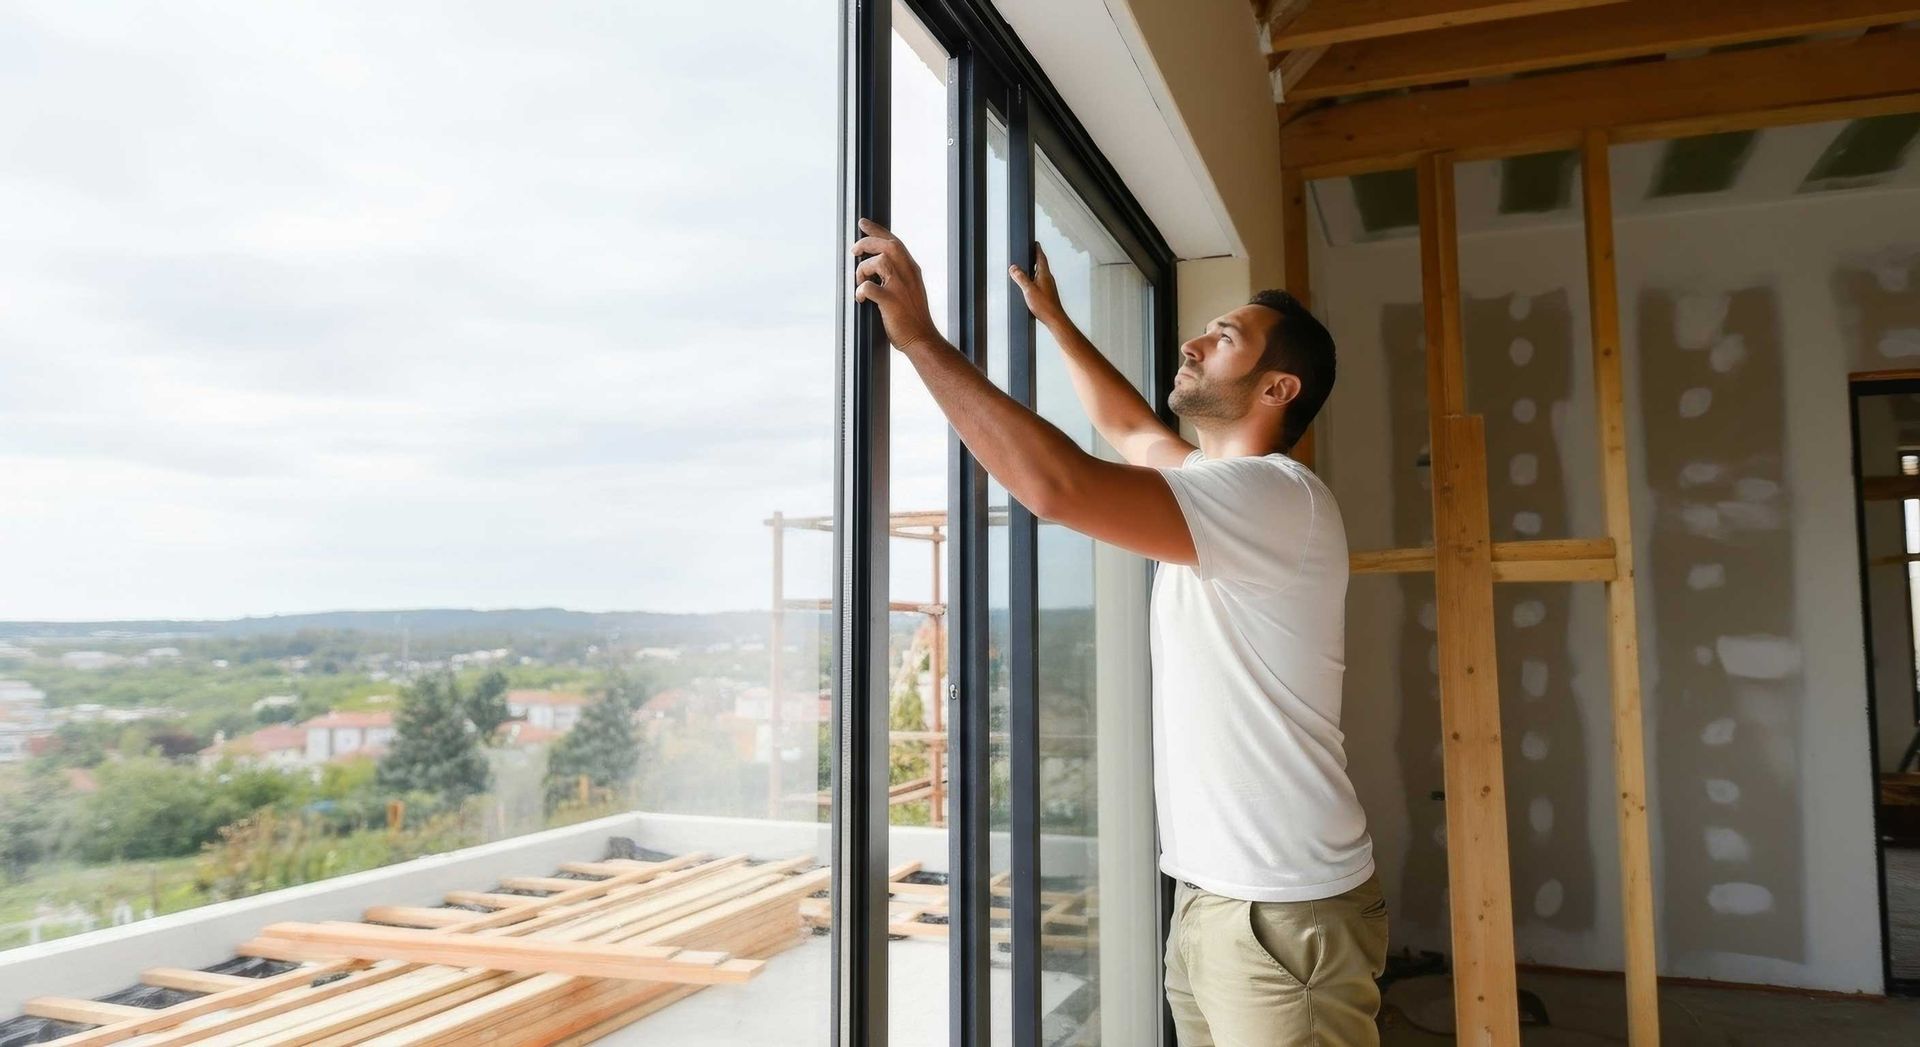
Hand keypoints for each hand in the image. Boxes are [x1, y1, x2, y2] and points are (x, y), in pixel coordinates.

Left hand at [852, 218, 940, 353]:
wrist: (922, 339)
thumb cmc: (912, 317)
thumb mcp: (910, 288)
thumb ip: (898, 274)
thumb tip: (876, 265)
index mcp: (912, 269)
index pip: (894, 242)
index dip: (877, 230)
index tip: (863, 223)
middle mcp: (908, 274)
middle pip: (888, 245)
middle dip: (867, 243)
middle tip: (854, 251)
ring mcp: (901, 288)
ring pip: (880, 261)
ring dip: (864, 269)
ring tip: (860, 281)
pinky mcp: (892, 303)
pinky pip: (871, 288)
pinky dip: (861, 290)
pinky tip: (861, 298)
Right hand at [1008, 243, 1062, 325]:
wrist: (1055, 319)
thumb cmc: (1044, 306)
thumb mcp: (1028, 290)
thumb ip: (1020, 278)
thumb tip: (1013, 268)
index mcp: (1044, 274)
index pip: (1041, 257)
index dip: (1037, 249)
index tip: (1035, 243)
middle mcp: (1048, 278)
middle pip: (1041, 264)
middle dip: (1035, 257)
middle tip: (1031, 252)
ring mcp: (1048, 286)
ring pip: (1041, 273)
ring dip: (1035, 268)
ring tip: (1028, 266)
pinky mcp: (1048, 293)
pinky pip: (1040, 281)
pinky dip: (1035, 278)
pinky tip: (1030, 284)